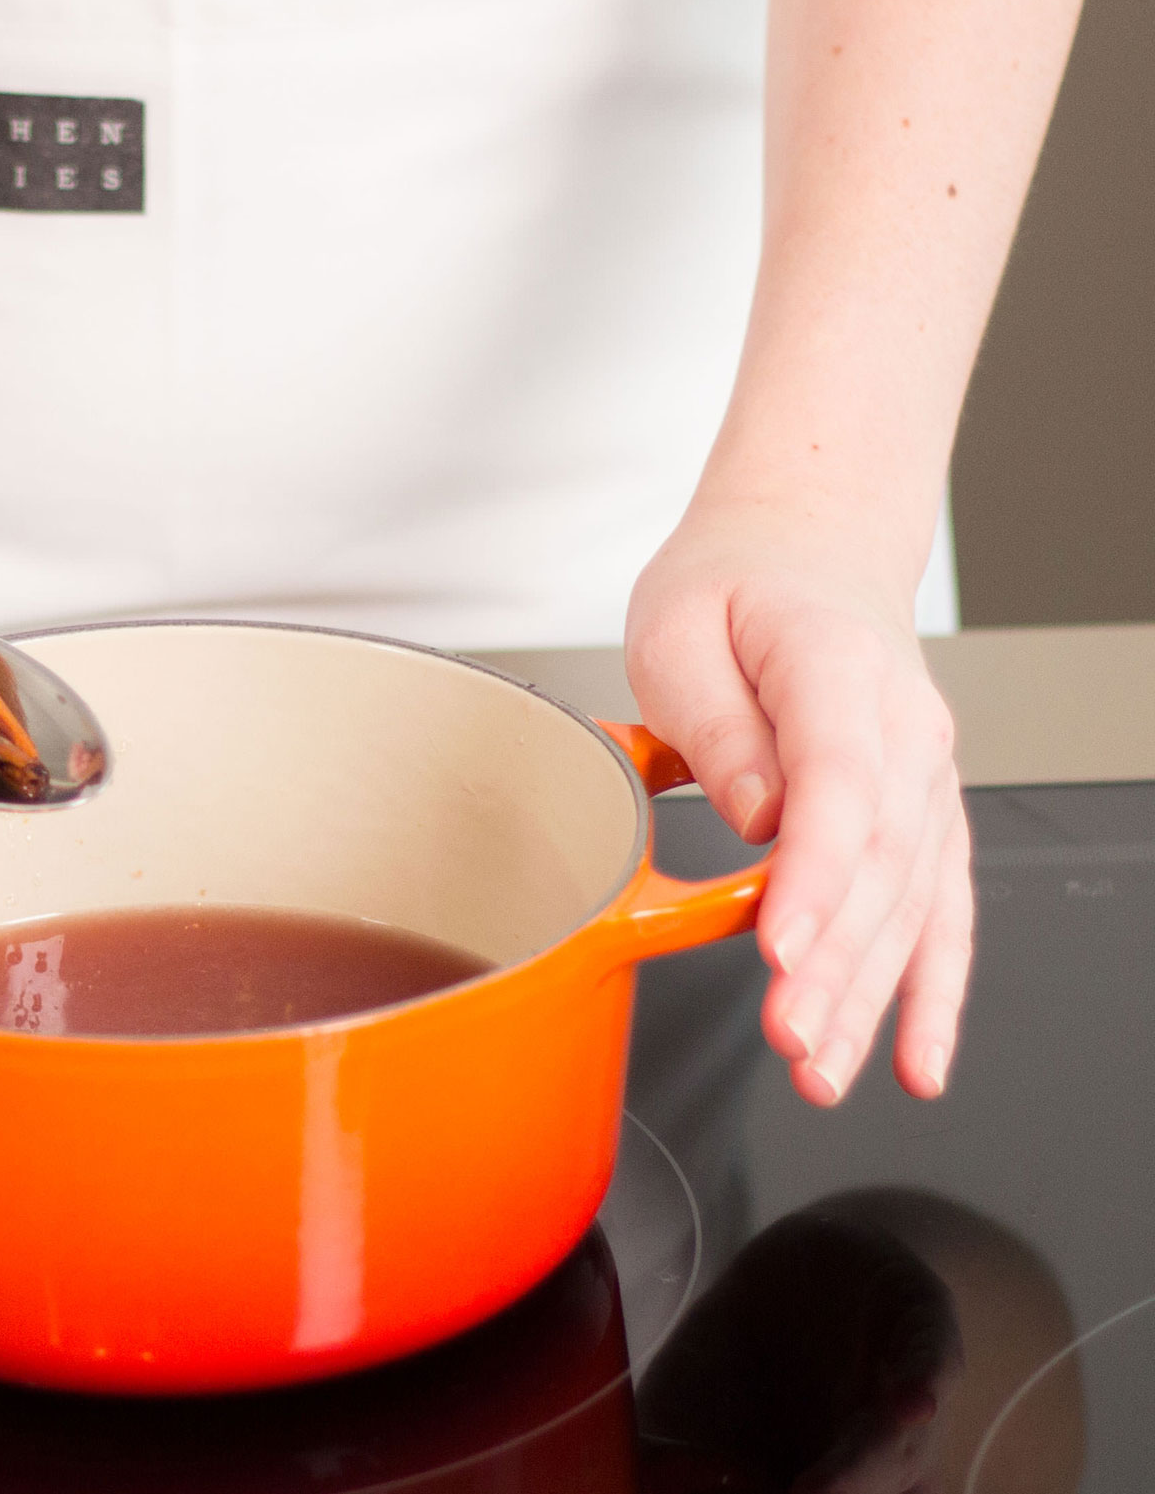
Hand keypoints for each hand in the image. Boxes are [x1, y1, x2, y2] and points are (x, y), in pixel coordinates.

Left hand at [625, 498, 970, 1105]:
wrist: (805, 547)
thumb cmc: (731, 585)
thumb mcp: (679, 628)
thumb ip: (714, 724)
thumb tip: (753, 816)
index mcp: (838, 668)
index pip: (838, 784)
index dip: (812, 875)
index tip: (778, 946)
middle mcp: (903, 730)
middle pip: (878, 863)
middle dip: (835, 964)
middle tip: (790, 1039)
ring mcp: (925, 778)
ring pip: (909, 903)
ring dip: (869, 998)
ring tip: (820, 1072)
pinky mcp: (922, 816)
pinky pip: (941, 912)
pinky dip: (931, 992)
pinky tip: (916, 1062)